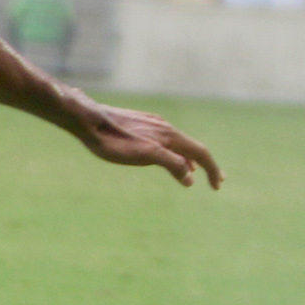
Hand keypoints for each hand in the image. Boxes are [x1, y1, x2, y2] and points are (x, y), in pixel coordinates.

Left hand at [64, 88, 224, 188]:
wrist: (86, 118)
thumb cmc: (113, 140)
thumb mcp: (144, 155)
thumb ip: (170, 164)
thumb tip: (191, 177)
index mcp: (169, 135)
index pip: (200, 152)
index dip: (212, 169)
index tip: (217, 186)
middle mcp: (164, 127)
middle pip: (191, 147)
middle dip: (204, 164)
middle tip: (214, 180)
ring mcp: (151, 123)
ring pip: (177, 143)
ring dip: (187, 158)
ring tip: (189, 172)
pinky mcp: (138, 122)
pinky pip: (163, 139)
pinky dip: (171, 151)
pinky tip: (161, 155)